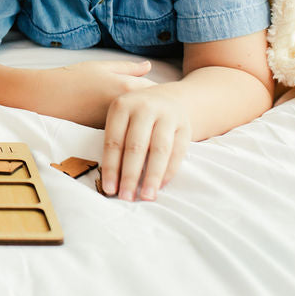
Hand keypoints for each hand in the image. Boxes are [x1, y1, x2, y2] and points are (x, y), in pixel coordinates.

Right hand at [48, 59, 155, 126]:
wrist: (47, 97)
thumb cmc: (72, 78)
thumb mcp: (101, 66)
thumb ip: (128, 68)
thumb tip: (149, 65)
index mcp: (126, 86)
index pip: (156, 91)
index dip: (162, 93)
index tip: (166, 94)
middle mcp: (125, 107)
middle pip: (152, 112)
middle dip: (157, 112)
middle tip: (161, 111)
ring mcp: (117, 123)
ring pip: (140, 124)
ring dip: (145, 123)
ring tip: (148, 121)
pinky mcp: (106, 134)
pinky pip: (126, 132)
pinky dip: (130, 130)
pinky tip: (129, 127)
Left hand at [100, 86, 190, 200]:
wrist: (169, 98)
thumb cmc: (137, 116)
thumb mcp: (121, 118)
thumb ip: (116, 141)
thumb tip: (111, 180)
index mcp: (122, 106)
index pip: (114, 141)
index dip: (111, 167)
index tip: (109, 189)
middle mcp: (144, 108)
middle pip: (135, 146)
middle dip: (129, 175)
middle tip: (126, 197)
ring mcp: (167, 115)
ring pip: (159, 150)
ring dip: (151, 176)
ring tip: (146, 196)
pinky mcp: (185, 126)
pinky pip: (177, 152)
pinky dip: (169, 171)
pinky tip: (160, 185)